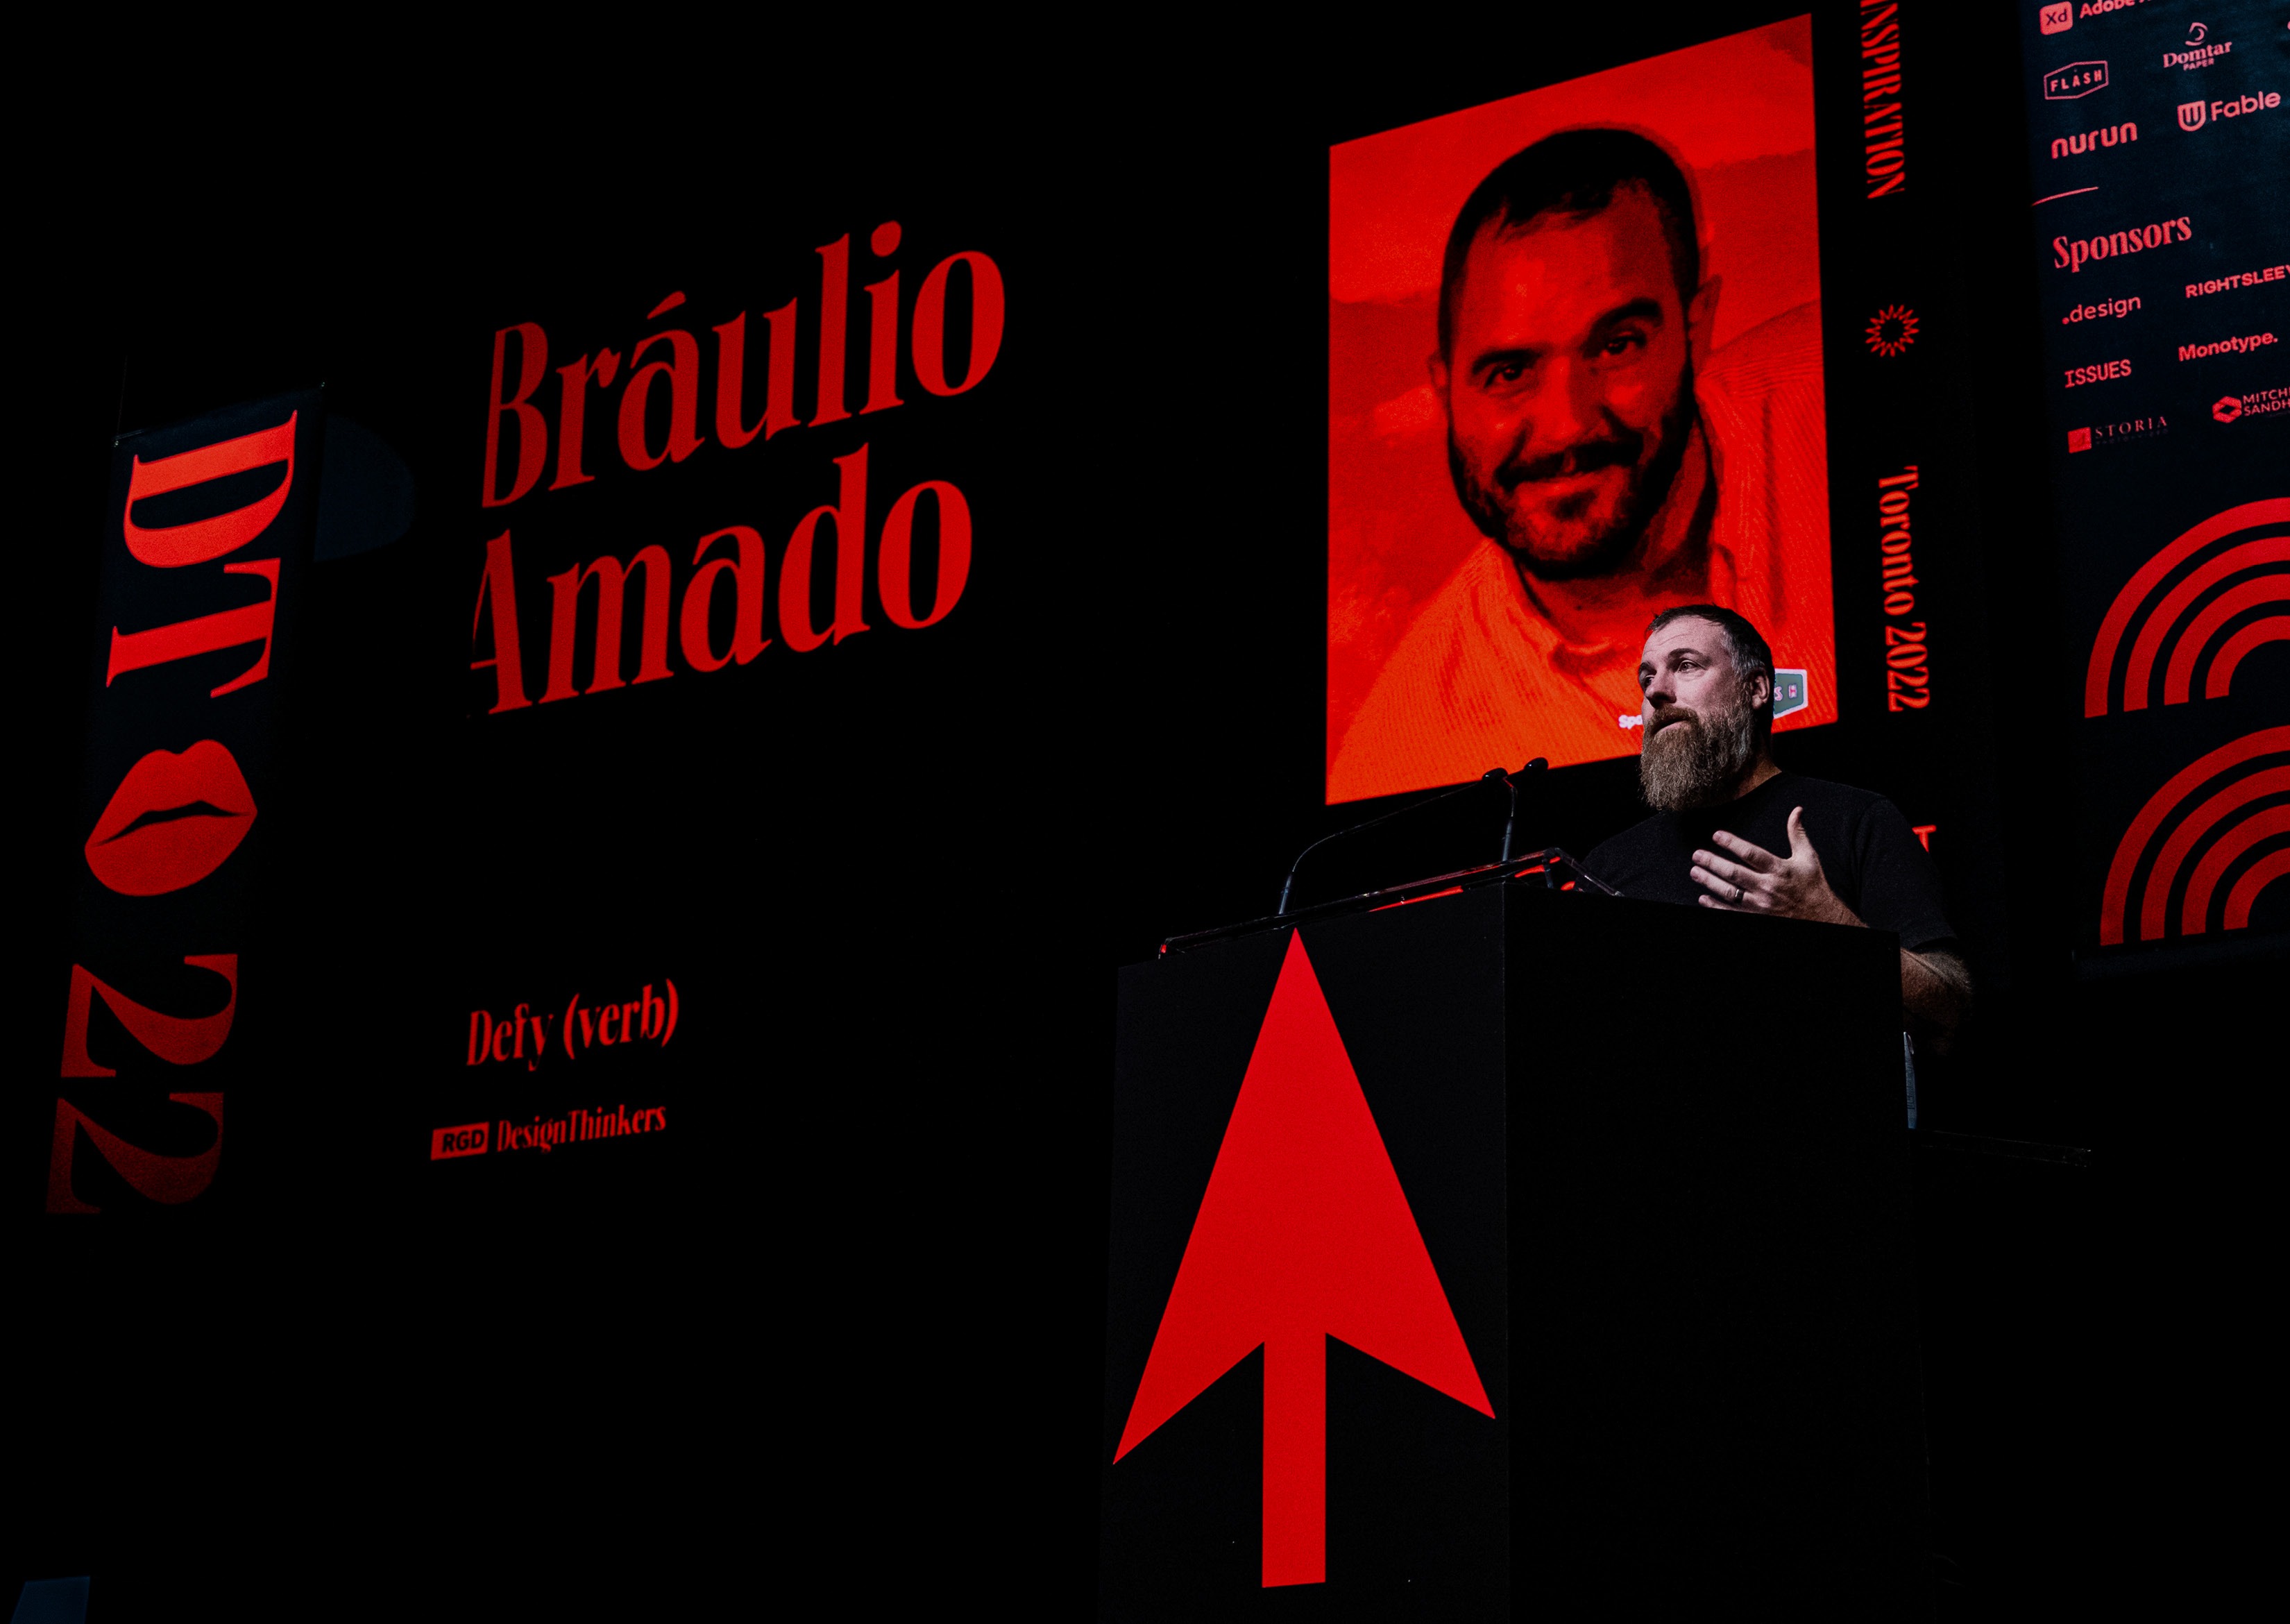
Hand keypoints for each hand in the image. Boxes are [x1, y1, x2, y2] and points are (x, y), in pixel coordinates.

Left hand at [1689, 807, 1862, 925]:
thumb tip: (1796, 812)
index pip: (1751, 854)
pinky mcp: (1757, 918)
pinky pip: (1731, 912)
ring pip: (1729, 893)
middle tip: (1697, 855)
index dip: (1732, 843)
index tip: (1716, 835)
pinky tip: (1703, 898)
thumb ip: (1797, 834)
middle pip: (1734, 873)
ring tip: (1695, 872)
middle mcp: (1768, 887)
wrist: (1821, 917)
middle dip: (1712, 863)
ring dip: (1709, 882)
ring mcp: (1760, 905)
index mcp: (1779, 869)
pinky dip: (1715, 906)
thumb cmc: (1812, 885)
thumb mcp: (1808, 858)